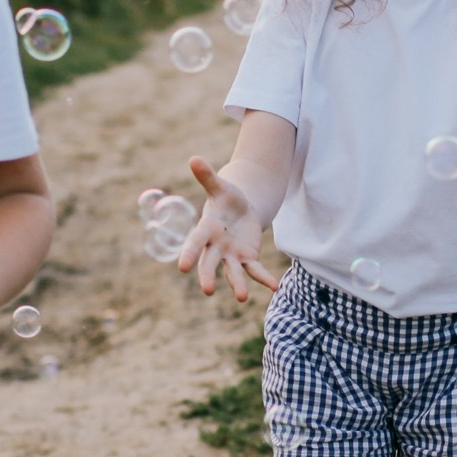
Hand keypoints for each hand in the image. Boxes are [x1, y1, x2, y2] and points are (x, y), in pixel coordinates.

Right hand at [177, 155, 281, 301]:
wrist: (239, 210)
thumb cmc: (226, 198)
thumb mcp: (219, 186)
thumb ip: (207, 176)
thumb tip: (193, 158)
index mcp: (206, 228)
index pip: (196, 242)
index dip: (189, 253)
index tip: (182, 268)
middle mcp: (216, 246)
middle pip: (209, 263)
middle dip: (207, 276)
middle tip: (207, 290)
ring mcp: (231, 254)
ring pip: (233, 271)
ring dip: (237, 285)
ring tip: (243, 297)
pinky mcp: (247, 258)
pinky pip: (255, 270)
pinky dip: (264, 278)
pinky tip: (275, 286)